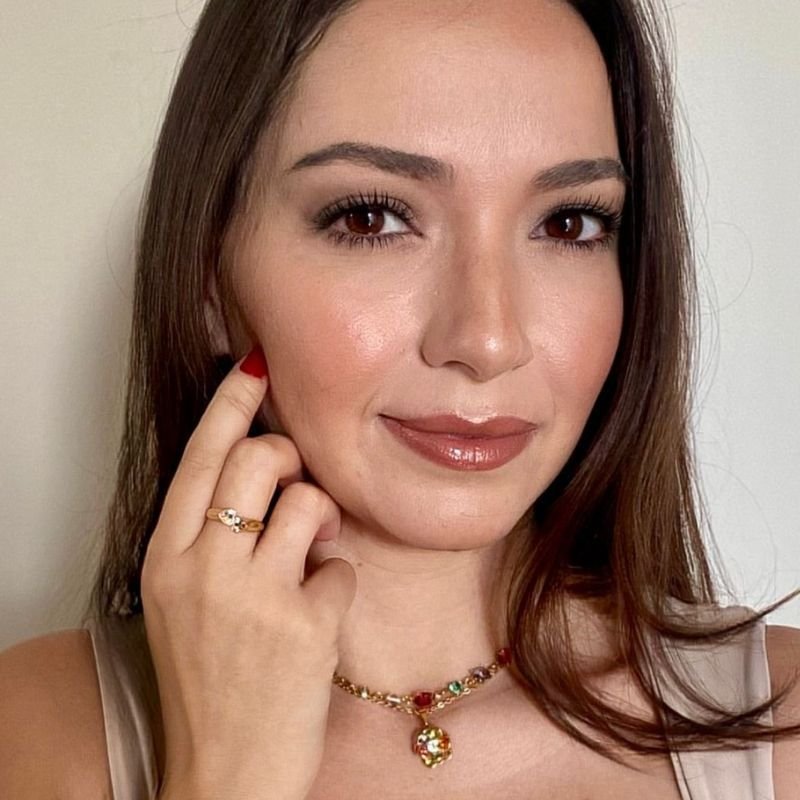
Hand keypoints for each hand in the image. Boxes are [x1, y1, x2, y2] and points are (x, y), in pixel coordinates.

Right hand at [141, 347, 356, 799]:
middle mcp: (203, 570)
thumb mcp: (181, 600)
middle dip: (289, 458)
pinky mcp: (306, 628)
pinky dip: (337, 582)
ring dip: (319, 521)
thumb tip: (262, 470)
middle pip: (259, 462)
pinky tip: (319, 613)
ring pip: (309, 502)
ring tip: (309, 555)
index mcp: (166, 559)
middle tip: (294, 481)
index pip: (200, 457)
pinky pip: (342, 566)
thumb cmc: (206, 680)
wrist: (224, 774)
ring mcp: (254, 599)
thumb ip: (209, 536)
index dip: (231, 403)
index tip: (255, 364)